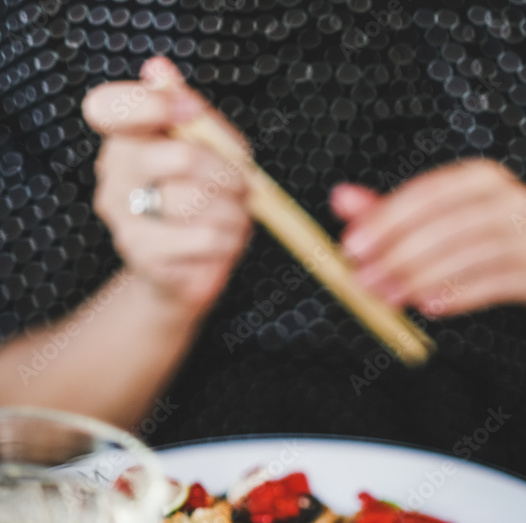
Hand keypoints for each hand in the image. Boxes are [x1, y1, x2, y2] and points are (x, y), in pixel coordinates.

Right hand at [83, 57, 251, 315]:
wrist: (183, 275)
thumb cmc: (199, 205)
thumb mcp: (206, 150)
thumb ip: (189, 111)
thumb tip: (158, 67)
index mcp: (121, 141)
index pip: (107, 108)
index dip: (153, 104)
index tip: (192, 112)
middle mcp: (112, 177)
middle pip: (181, 156)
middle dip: (228, 171)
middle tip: (242, 184)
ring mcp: (123, 219)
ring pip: (198, 201)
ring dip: (234, 210)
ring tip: (235, 216)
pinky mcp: (143, 256)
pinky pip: (204, 238)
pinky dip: (228, 239)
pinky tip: (224, 241)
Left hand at [331, 160, 525, 318]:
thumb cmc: (495, 234)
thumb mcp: (449, 216)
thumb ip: (394, 210)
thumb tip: (339, 198)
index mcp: (479, 178)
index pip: (426, 194)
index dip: (386, 220)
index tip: (352, 246)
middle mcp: (507, 198)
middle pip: (443, 226)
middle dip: (397, 256)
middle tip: (362, 281)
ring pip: (464, 256)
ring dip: (419, 280)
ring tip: (387, 298)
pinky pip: (491, 285)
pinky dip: (457, 296)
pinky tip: (428, 306)